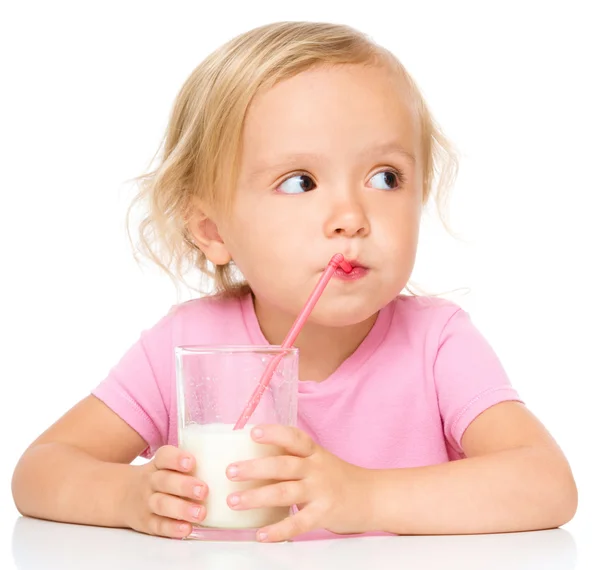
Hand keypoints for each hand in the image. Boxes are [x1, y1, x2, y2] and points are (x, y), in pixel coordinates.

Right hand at [124, 445, 207, 537]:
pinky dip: (172, 529)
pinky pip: (158, 526)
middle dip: (185, 486)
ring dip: (182, 509)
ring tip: (201, 513)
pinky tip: (186, 529)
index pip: (164, 456)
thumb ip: (190, 464)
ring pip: (161, 504)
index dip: (176, 459)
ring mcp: (146, 502)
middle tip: (204, 490)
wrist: (122, 495)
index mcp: (158, 464)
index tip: (191, 462)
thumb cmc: (159, 477)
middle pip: (164, 481)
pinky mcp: (146, 522)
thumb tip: (228, 464)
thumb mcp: (166, 466)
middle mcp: (150, 481)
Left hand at [225, 425, 370, 541]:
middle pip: (283, 465)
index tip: (252, 432)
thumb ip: (293, 458)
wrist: (372, 497)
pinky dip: (277, 531)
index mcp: (313, 452)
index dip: (273, 433)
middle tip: (230, 472)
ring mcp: (320, 491)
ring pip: (284, 492)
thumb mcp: (318, 460)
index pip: (293, 437)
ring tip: (234, 501)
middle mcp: (316, 468)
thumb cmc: (337, 478)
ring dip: (256, 497)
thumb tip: (253, 458)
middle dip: (254, 468)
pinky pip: (298, 524)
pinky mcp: (323, 514)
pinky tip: (260, 535)